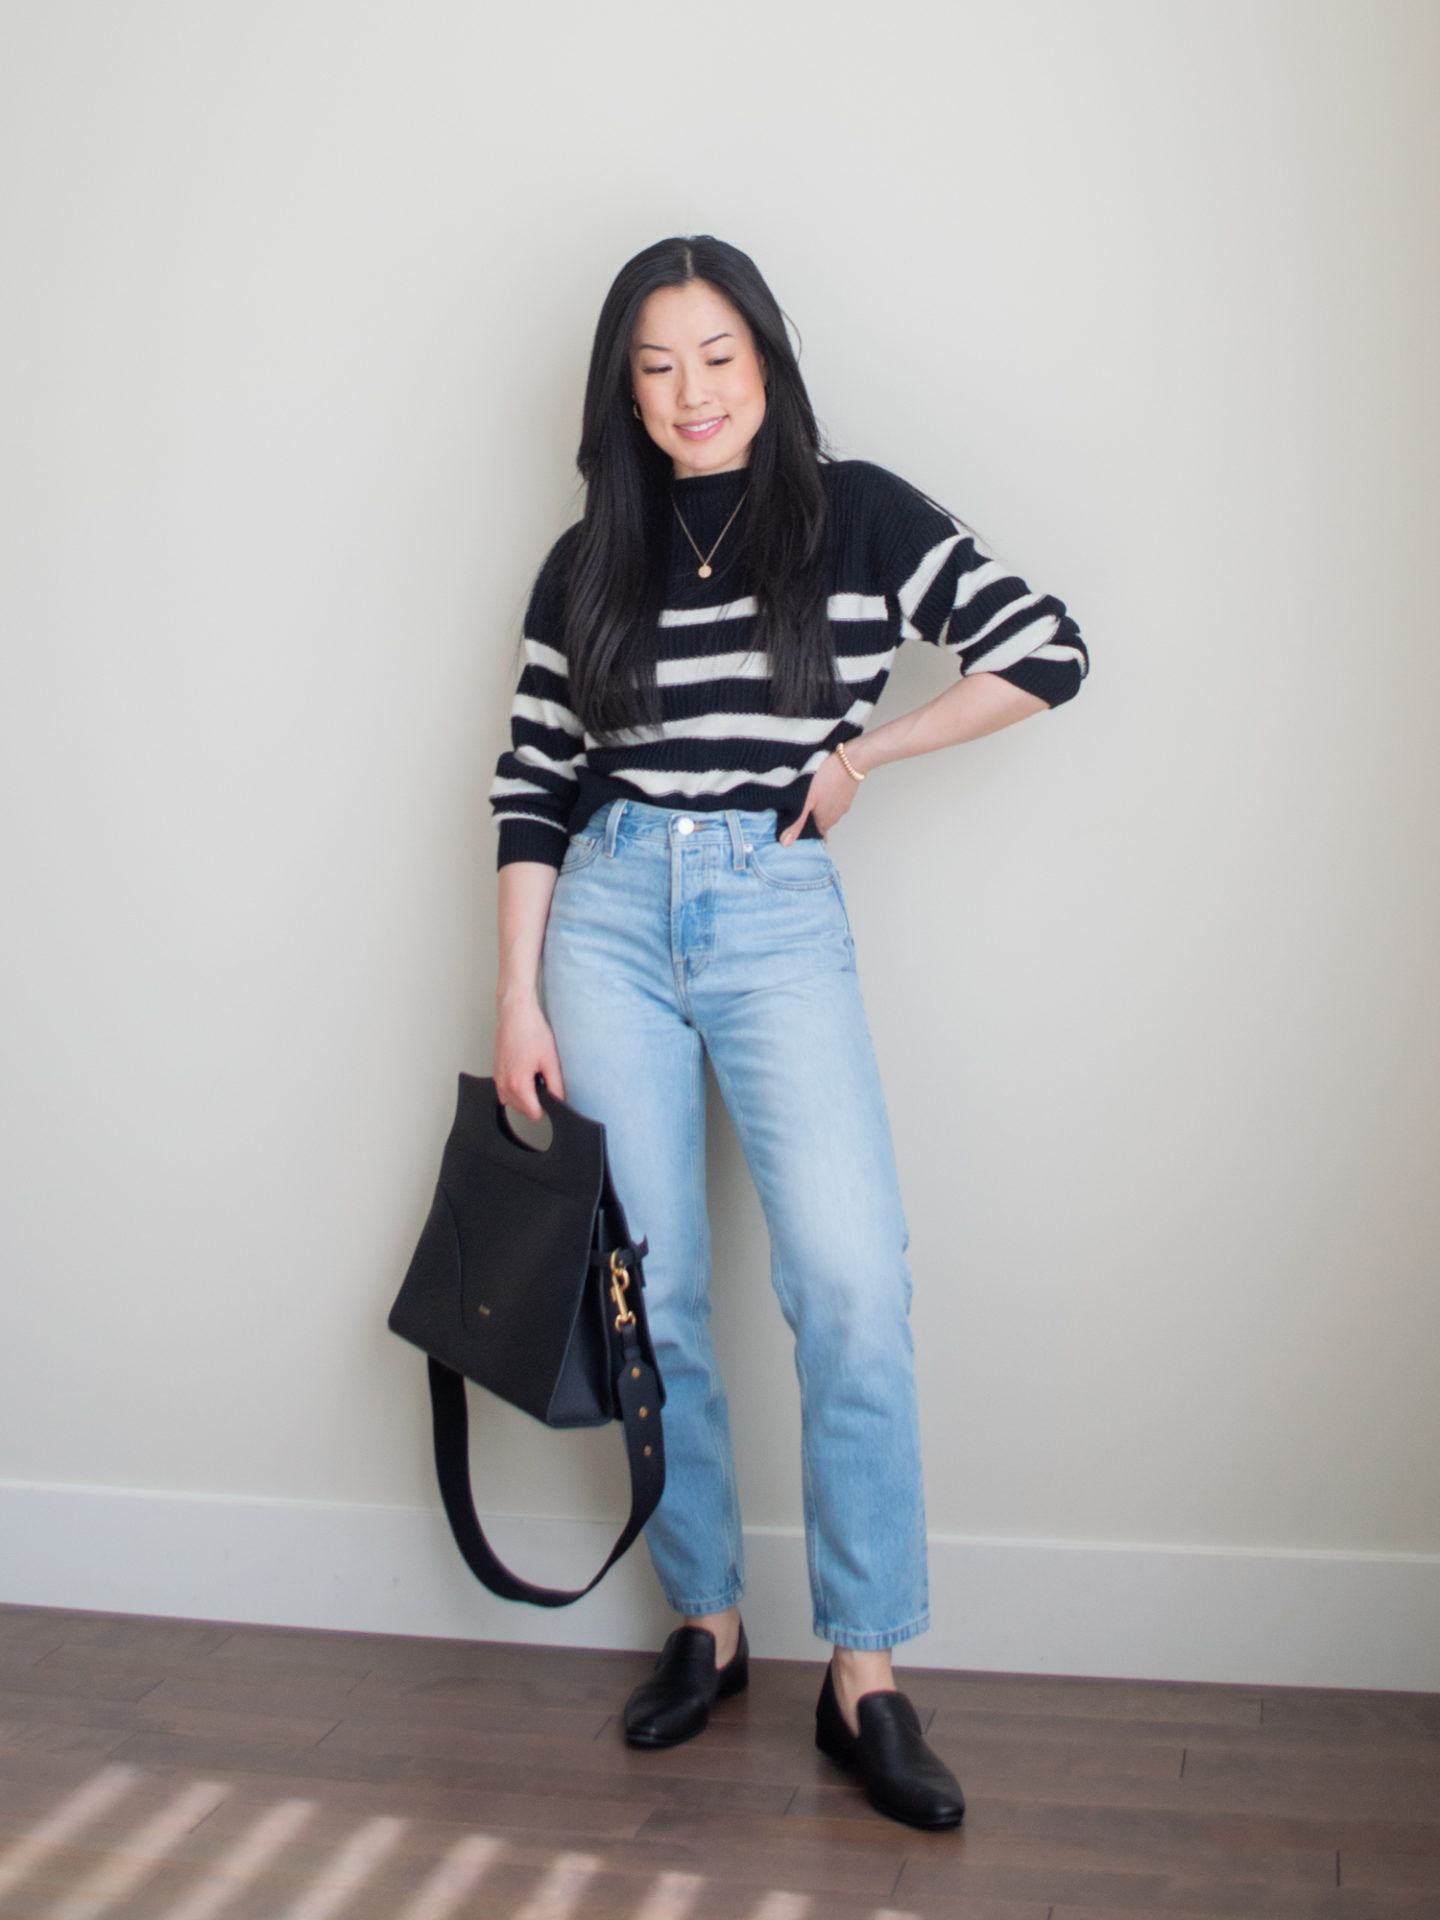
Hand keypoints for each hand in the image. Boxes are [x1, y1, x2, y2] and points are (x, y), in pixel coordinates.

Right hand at [493, 995, 564, 1119]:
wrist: (516, 1013)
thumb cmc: (531, 1030)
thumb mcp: (551, 1059)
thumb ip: (556, 1085)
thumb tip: (559, 1100)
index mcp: (518, 1083)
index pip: (533, 1114)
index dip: (546, 1106)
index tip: (551, 1094)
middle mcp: (504, 1084)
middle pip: (523, 1110)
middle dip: (535, 1100)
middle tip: (543, 1079)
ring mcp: (498, 1078)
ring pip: (513, 1103)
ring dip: (525, 1096)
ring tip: (533, 1075)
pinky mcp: (496, 1072)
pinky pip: (506, 1092)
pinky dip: (516, 1088)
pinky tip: (524, 1072)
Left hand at [779, 749, 863, 845]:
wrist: (851, 759)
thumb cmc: (827, 777)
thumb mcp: (805, 800)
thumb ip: (796, 822)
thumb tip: (786, 843)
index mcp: (824, 822)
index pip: (815, 838)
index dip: (805, 837)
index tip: (796, 833)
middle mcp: (835, 816)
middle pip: (819, 823)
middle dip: (808, 820)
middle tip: (794, 811)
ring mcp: (842, 805)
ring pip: (826, 810)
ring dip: (816, 807)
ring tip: (804, 797)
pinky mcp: (846, 794)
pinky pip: (833, 800)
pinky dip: (825, 797)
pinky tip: (818, 788)